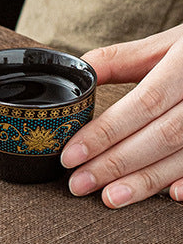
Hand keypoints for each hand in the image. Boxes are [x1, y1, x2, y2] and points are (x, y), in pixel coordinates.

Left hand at [61, 23, 182, 206]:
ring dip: (147, 181)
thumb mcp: (164, 45)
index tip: (71, 155)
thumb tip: (78, 75)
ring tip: (110, 197)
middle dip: (116, 163)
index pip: (142, 104)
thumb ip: (120, 60)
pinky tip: (173, 195)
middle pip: (161, 136)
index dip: (105, 132)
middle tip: (79, 183)